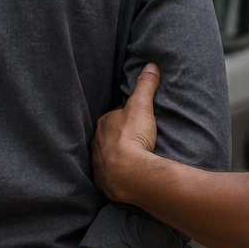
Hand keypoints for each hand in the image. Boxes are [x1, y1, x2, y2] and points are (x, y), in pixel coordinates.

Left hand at [91, 63, 160, 204]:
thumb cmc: (133, 137)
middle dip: (119, 137)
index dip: (126, 118)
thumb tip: (151, 65)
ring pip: (107, 156)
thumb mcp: (142, 106)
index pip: (115, 117)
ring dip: (117, 156)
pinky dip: (116, 175)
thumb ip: (145, 85)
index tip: (137, 121)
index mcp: (103, 124)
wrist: (129, 173)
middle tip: (136, 140)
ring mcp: (98, 164)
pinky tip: (126, 175)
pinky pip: (108, 176)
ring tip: (132, 158)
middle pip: (109, 137)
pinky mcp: (103, 182)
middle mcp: (96, 143)